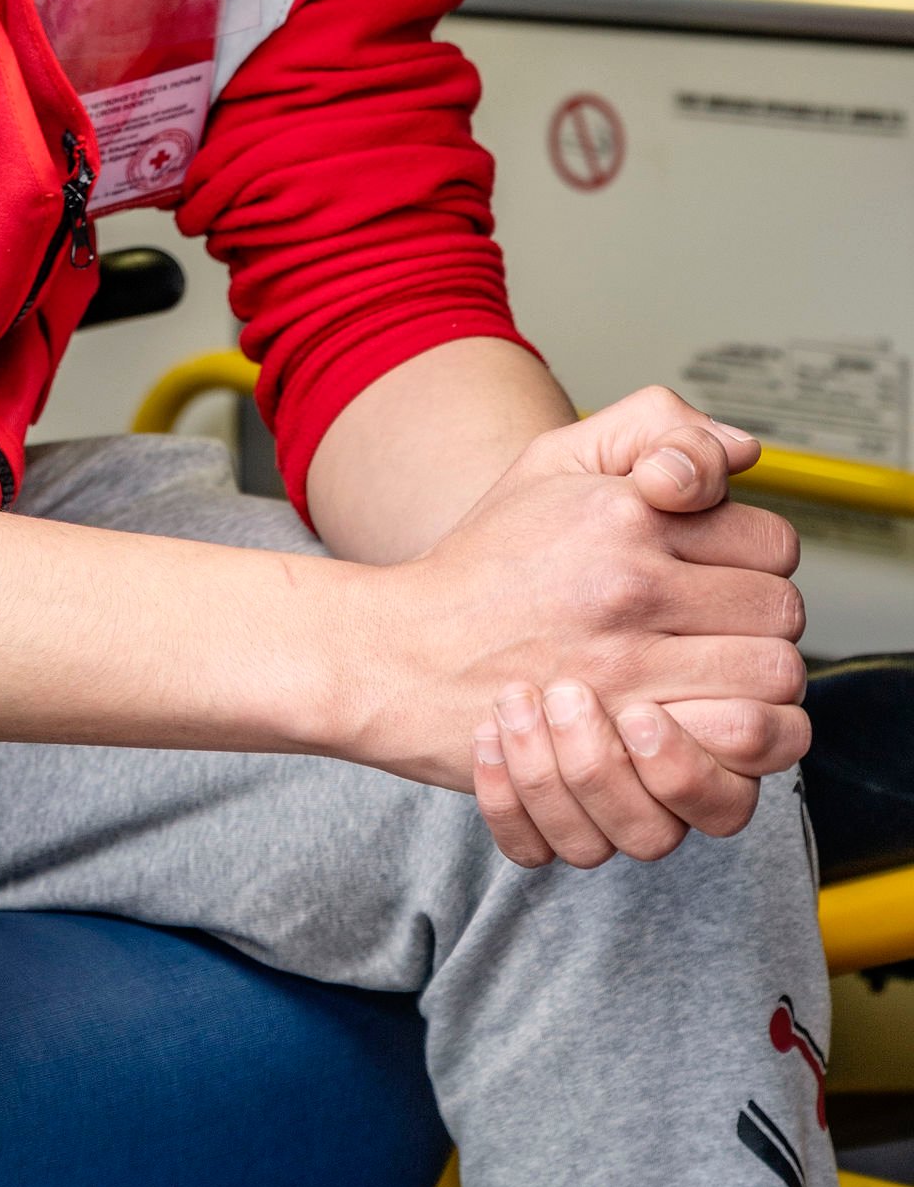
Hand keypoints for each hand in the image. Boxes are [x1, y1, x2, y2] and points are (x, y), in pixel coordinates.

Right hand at [352, 388, 807, 835]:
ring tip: (712, 685)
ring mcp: (626, 671)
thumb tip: (745, 451)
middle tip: (713, 634)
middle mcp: (630, 586)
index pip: (771, 543)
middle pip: (783, 619)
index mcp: (624, 512)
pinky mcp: (619, 749)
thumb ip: (655, 427)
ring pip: (774, 690)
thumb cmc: (481, 563)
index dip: (754, 561)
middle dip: (761, 628)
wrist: (402, 656)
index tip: (714, 575)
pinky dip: (732, 754)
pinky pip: (735, 759)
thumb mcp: (554, 460)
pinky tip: (696, 732)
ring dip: (756, 692)